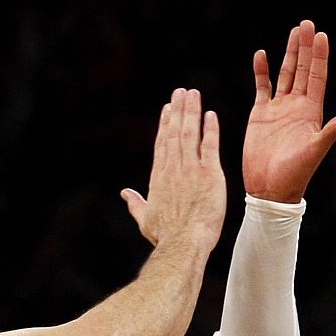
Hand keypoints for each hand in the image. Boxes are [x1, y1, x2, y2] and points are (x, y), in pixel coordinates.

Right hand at [122, 88, 226, 250]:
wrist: (183, 244)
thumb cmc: (166, 237)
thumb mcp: (145, 219)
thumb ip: (135, 203)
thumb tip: (124, 193)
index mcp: (159, 177)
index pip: (162, 144)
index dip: (165, 125)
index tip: (167, 109)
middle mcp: (173, 169)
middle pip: (174, 133)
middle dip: (178, 110)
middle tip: (181, 92)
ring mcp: (191, 170)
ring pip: (190, 134)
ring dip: (191, 112)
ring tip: (193, 94)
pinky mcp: (209, 175)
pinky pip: (210, 146)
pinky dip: (210, 129)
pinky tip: (210, 115)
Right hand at [242, 19, 335, 203]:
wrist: (270, 189)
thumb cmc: (295, 174)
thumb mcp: (314, 152)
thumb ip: (329, 133)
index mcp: (311, 112)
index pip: (316, 77)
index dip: (319, 57)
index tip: (321, 35)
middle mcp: (297, 106)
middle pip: (302, 69)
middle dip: (305, 47)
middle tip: (307, 23)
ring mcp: (278, 108)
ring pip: (284, 74)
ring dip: (288, 53)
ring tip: (293, 32)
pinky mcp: (260, 114)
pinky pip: (262, 87)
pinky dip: (261, 71)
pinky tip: (262, 54)